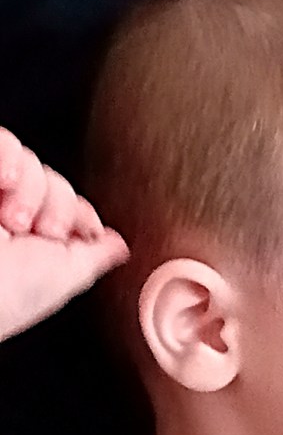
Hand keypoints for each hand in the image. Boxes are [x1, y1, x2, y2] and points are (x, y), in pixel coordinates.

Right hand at [0, 127, 128, 340]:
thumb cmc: (5, 293)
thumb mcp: (66, 279)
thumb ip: (95, 258)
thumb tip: (119, 247)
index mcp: (35, 244)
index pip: (70, 207)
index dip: (79, 216)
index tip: (77, 234)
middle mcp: (10, 216)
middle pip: (56, 182)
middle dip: (57, 208)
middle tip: (41, 233)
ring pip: (32, 162)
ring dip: (32, 190)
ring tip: (12, 221)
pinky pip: (3, 140)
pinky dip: (9, 158)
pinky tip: (2, 183)